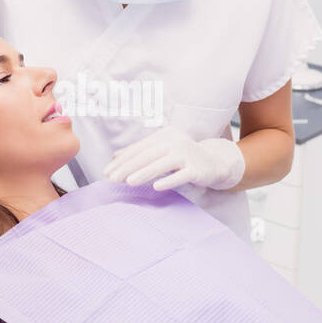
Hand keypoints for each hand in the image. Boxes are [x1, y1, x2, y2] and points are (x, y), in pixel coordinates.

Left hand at [102, 125, 244, 190]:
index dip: (122, 160)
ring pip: (162, 164)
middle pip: (148, 155)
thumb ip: (141, 152)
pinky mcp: (197, 168)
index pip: (139, 148)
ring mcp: (187, 154)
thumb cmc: (183, 157)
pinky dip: (169, 180)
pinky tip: (156, 186)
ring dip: (144, 173)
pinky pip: (181, 174)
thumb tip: (116, 157)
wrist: (214, 162)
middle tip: (112, 178)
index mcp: (165, 135)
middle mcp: (175, 141)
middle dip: (128, 167)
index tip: (107, 172)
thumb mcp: (162, 150)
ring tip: (128, 182)